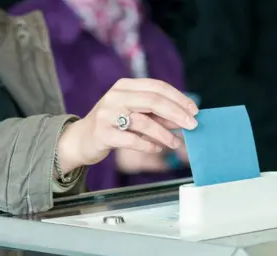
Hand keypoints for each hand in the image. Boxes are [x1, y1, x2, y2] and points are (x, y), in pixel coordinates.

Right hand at [57, 78, 198, 173]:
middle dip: (177, 114)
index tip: (194, 110)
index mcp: (125, 86)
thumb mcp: (135, 114)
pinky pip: (132, 140)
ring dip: (165, 134)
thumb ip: (158, 115)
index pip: (157, 87)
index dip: (179, 98)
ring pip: (144, 122)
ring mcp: (107, 114)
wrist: (81, 139)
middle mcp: (115, 96)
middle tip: (193, 126)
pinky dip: (148, 144)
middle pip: (153, 101)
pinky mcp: (102, 133)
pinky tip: (158, 148)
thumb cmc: (114, 124)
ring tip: (176, 143)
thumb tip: (185, 119)